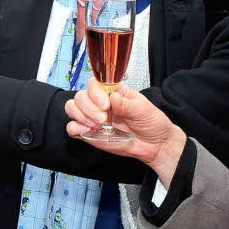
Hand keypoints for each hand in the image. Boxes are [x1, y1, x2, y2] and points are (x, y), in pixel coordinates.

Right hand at [64, 78, 187, 186]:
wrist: (155, 145)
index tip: (106, 104)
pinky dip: (74, 128)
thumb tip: (112, 96)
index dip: (95, 92)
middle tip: (103, 119)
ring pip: (72, 108)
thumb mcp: (143, 109)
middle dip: (88, 107)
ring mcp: (93, 118)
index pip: (93, 84)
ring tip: (96, 124)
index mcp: (112, 92)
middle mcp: (100, 103)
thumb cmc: (152, 123)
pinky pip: (72, 128)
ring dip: (80, 115)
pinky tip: (85, 130)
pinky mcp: (90, 133)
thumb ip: (126, 104)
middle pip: (80, 96)